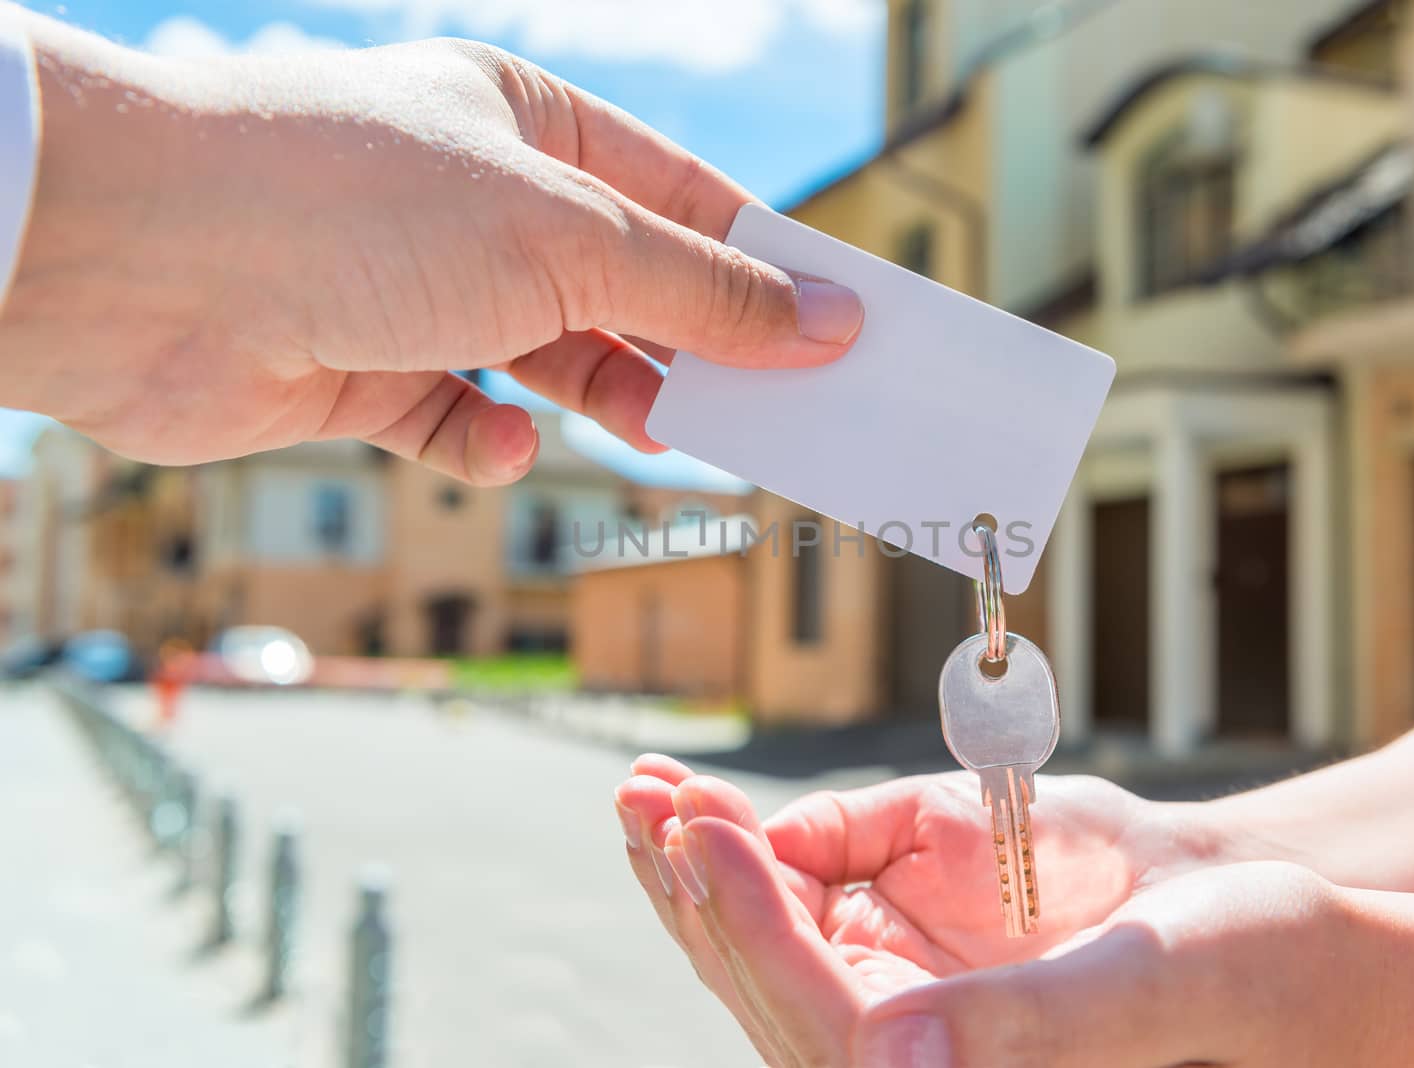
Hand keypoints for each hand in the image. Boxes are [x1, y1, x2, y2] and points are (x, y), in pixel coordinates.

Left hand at [2, 16, 862, 482]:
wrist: (138, 263)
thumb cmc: (356, 201)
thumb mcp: (569, 237)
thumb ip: (701, 290)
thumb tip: (824, 321)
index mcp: (530, 126)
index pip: (681, 198)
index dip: (765, 265)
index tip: (841, 329)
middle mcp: (475, 203)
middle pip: (625, 287)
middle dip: (695, 347)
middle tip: (779, 412)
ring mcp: (416, 290)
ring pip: (551, 360)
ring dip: (608, 400)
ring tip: (664, 437)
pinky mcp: (359, 374)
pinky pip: (457, 422)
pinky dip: (490, 443)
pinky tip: (503, 445)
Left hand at [614, 756, 1331, 1065]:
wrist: (1279, 944)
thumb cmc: (1252, 970)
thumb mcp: (1152, 983)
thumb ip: (1027, 1030)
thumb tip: (885, 1061)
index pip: (825, 1020)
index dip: (755, 923)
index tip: (700, 829)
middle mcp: (922, 1064)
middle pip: (770, 991)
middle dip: (698, 891)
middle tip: (641, 797)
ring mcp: (911, 1017)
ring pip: (773, 959)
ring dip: (702, 875)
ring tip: (644, 795)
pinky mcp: (913, 970)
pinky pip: (810, 924)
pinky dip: (753, 866)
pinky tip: (707, 816)